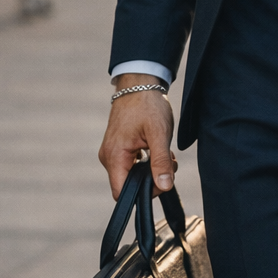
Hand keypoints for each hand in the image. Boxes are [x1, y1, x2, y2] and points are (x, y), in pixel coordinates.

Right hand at [99, 74, 176, 198]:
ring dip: (151, 169)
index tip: (161, 180)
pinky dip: (146, 162)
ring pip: (132, 175)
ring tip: (163, 152)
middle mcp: (109, 157)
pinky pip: (131, 164)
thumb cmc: (148, 105)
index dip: (142, 193)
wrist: (140, 84)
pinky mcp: (118, 147)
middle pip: (128, 185)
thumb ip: (161, 162)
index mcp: (114, 156)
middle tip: (168, 163)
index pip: (121, 193)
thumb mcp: (159, 134)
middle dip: (151, 179)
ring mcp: (112, 152)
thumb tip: (164, 186)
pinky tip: (156, 149)